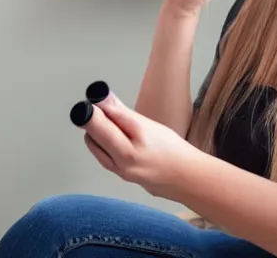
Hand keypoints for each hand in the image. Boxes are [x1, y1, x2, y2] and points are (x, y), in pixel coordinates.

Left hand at [79, 89, 201, 200]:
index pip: (108, 118)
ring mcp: (122, 170)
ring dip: (93, 132)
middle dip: (91, 118)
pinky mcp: (120, 176)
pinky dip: (100, 144)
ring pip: (95, 146)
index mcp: (138, 139)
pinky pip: (102, 156)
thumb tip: (101, 96)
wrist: (186, 179)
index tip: (91, 98)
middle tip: (93, 107)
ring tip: (102, 121)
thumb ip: (121, 112)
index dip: (95, 106)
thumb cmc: (172, 150)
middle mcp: (127, 158)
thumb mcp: (149, 125)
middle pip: (96, 133)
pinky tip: (106, 137)